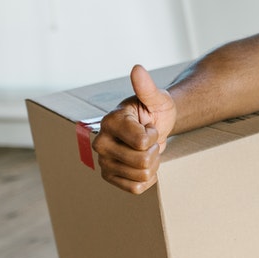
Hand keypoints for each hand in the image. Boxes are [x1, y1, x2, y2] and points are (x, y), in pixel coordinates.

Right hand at [92, 65, 177, 193]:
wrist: (153, 126)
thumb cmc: (154, 110)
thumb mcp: (157, 98)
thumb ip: (147, 87)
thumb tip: (137, 69)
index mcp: (111, 121)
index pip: (143, 142)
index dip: (154, 135)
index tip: (148, 126)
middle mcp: (101, 141)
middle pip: (143, 161)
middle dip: (155, 150)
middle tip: (150, 140)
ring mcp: (103, 161)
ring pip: (141, 175)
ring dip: (152, 164)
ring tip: (146, 150)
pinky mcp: (109, 176)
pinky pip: (136, 188)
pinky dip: (147, 179)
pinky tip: (143, 164)